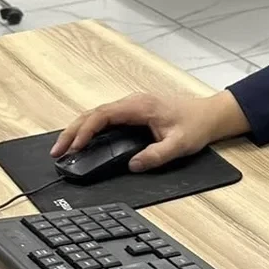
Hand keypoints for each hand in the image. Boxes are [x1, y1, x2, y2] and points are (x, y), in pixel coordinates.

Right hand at [51, 90, 250, 172]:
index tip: (74, 146)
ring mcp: (132, 106)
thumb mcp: (179, 144)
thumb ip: (156, 156)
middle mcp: (133, 103)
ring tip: (64, 149)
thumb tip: (133, 165)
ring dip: (79, 130)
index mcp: (140, 106)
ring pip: (97, 115)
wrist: (211, 114)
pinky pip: (106, 118)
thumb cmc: (196, 125)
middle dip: (72, 131)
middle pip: (93, 113)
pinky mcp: (134, 112)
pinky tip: (83, 141)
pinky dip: (90, 129)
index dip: (85, 130)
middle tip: (57, 151)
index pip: (103, 115)